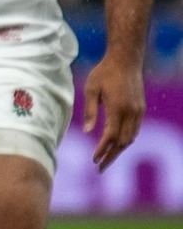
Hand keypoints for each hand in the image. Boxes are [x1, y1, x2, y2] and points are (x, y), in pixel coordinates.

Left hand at [82, 52, 144, 170]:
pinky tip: (116, 145)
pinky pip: (135, 130)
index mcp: (118, 108)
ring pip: (131, 137)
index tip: (93, 159)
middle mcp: (131, 112)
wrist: (125, 60)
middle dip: (111, 156)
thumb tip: (87, 132)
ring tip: (107, 159)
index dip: (102, 150)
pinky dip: (126, 140)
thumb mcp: (91, 89)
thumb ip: (89, 111)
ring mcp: (138, 111)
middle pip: (123, 142)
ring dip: (119, 150)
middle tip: (100, 168)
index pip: (110, 136)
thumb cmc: (104, 73)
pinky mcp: (141, 109)